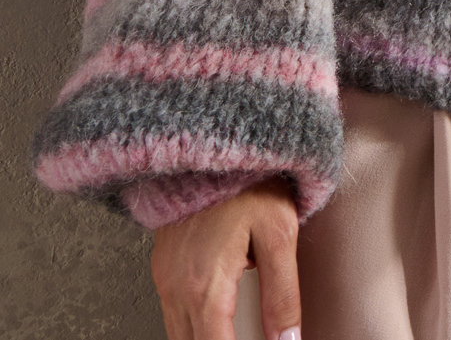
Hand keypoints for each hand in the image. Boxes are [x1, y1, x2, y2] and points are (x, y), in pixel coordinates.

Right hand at [150, 178, 300, 339]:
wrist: (216, 136)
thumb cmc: (248, 179)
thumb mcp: (280, 233)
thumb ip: (283, 294)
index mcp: (205, 287)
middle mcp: (176, 287)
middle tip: (257, 331)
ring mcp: (164, 277)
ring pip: (180, 333)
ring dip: (209, 335)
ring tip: (242, 324)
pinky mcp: (162, 264)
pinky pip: (174, 311)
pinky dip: (198, 321)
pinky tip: (222, 309)